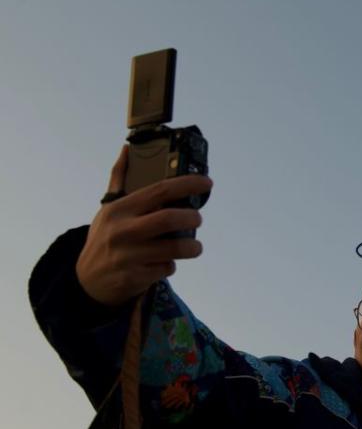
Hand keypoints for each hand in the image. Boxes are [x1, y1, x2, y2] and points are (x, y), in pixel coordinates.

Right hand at [76, 146, 213, 306]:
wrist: (86, 279)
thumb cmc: (105, 237)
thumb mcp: (108, 208)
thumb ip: (120, 179)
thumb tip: (127, 149)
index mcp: (120, 209)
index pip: (159, 190)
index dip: (187, 184)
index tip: (207, 183)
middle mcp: (123, 230)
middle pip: (169, 219)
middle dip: (192, 218)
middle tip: (198, 219)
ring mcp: (128, 255)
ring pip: (174, 248)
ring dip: (191, 247)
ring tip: (193, 246)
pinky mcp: (135, 277)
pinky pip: (166, 268)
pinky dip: (171, 265)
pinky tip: (165, 262)